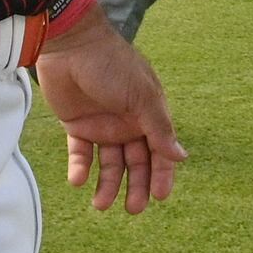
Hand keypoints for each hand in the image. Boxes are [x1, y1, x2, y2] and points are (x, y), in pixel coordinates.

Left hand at [37, 16, 182, 213]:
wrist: (71, 44)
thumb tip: (182, 156)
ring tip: (100, 204)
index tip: (159, 196)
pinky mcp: (77, 125)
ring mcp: (102, 125)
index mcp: (148, 114)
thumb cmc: (113, 65)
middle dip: (135, 186)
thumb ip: (159, 128)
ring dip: (107, 184)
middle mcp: (127, 123)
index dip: (161, 174)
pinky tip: (78, 181)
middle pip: (136, 162)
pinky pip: (81, 154)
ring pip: (109, 164)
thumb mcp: (142, 96)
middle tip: (132, 209)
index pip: (159, 151)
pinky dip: (81, 169)